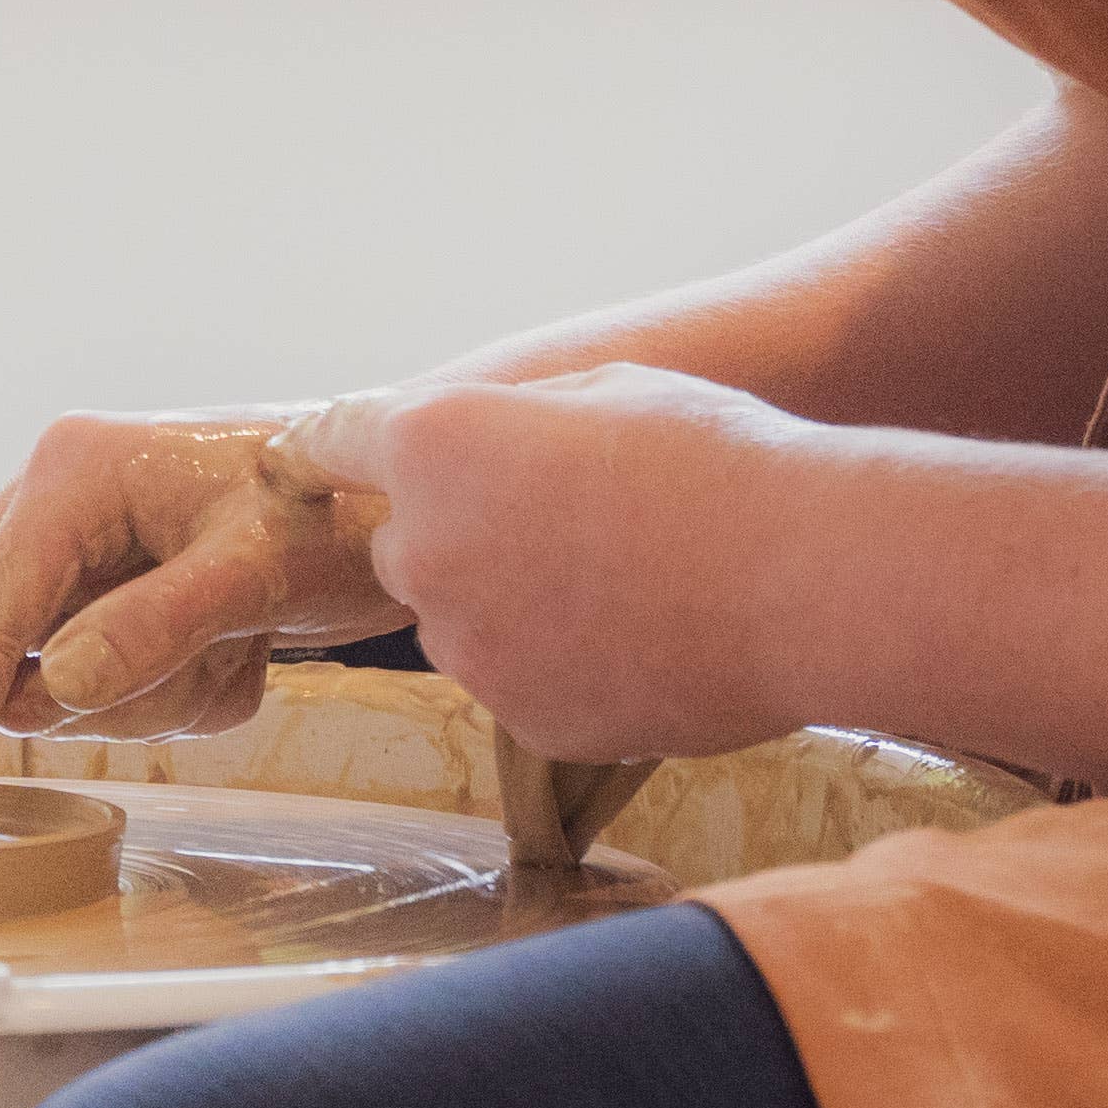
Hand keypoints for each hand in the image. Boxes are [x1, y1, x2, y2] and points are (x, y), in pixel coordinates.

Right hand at [0, 407, 404, 808]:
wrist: (407, 499)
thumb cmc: (339, 515)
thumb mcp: (257, 570)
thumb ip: (155, 625)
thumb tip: (62, 684)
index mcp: (69, 474)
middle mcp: (54, 505)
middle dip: (73, 692)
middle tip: (185, 666)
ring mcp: (79, 553)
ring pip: (48, 683)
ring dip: (144, 694)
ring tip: (235, 643)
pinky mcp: (110, 595)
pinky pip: (100, 689)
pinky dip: (173, 692)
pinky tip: (239, 646)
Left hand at [307, 361, 826, 762]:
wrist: (809, 579)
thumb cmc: (715, 459)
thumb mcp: (600, 390)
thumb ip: (508, 419)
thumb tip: (477, 442)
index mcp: (432, 447)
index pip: (333, 443)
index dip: (324, 450)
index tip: (299, 462)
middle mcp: (423, 549)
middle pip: (403, 544)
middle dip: (453, 533)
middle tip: (556, 523)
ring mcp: (466, 645)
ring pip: (456, 620)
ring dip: (504, 604)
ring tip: (620, 583)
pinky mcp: (520, 718)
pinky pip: (516, 683)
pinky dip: (555, 666)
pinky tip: (639, 638)